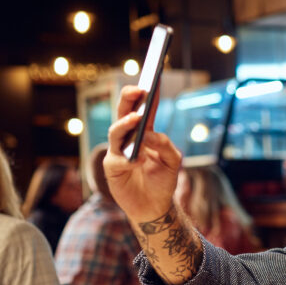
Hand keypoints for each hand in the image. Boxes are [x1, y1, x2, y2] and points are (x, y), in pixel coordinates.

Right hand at [104, 85, 181, 222]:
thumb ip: (165, 145)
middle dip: (128, 99)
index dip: (148, 95)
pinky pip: (117, 158)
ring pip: (116, 131)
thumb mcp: (173, 162)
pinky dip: (126, 157)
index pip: (145, 109)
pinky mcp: (112, 167)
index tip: (153, 78)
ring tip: (136, 118)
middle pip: (124, 113)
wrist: (153, 206)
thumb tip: (150, 134)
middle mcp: (129, 138)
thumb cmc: (163, 181)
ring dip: (126, 124)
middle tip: (137, 88)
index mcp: (145, 133)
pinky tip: (136, 159)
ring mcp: (118, 151)